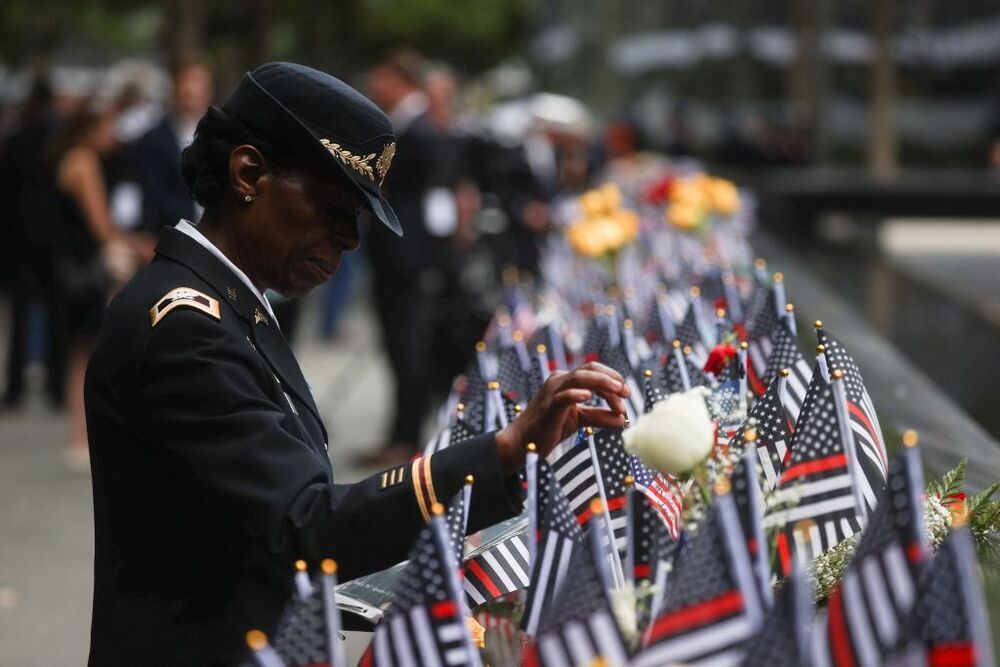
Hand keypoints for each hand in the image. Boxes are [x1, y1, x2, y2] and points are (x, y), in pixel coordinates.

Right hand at [494, 362, 629, 472]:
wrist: (523, 442)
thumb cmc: (549, 428)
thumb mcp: (579, 420)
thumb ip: (599, 416)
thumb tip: (622, 418)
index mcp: (567, 381)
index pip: (595, 372)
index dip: (614, 380)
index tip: (627, 395)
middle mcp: (559, 380)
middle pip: (590, 369)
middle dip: (612, 378)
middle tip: (626, 393)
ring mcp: (552, 391)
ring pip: (580, 377)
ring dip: (602, 383)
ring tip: (617, 393)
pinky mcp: (548, 406)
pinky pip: (563, 396)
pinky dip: (577, 394)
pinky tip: (589, 397)